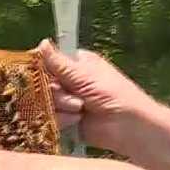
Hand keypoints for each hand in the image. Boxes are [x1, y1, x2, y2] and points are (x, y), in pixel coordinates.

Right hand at [34, 40, 161, 156]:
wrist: (127, 126)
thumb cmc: (113, 94)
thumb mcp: (85, 75)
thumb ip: (59, 63)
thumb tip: (41, 43)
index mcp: (77, 64)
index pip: (50, 61)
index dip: (43, 69)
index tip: (42, 75)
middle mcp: (71, 81)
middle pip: (46, 84)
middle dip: (58, 93)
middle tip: (76, 97)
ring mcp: (68, 102)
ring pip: (47, 102)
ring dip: (63, 107)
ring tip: (81, 110)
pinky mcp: (67, 120)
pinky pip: (52, 118)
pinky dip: (62, 120)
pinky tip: (77, 121)